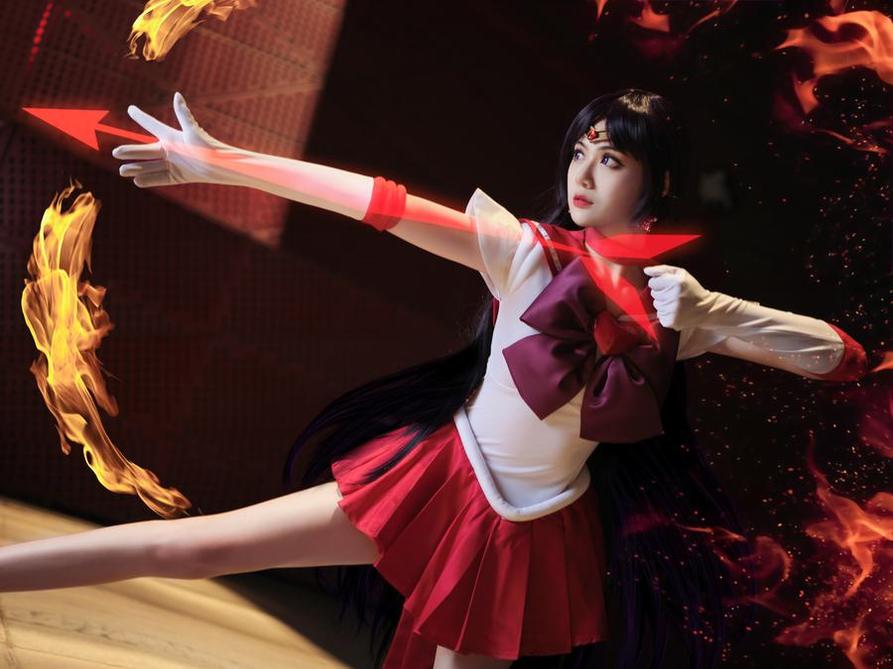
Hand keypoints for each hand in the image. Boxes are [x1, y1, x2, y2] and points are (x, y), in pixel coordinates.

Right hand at [112, 91, 235, 186]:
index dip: (141, 117)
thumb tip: (177, 95)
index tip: (131, 108)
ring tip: (122, 171)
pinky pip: (160, 178)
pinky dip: (149, 180)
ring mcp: (173, 163)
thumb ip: (183, 115)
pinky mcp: (178, 176)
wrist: (220, 166)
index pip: (152, 125)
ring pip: (150, 166)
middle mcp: (170, 150)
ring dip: (136, 168)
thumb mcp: (193, 131)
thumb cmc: (208, 146)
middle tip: (115, 152)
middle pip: (146, 151)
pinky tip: (137, 181)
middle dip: (130, 152)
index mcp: (172, 136)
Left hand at [642, 264, 714, 329]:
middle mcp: (672, 297)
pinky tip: (675, 311)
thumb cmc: (692, 289)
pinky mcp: (670, 321)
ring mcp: (671, 310)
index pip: (652, 282)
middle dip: (662, 293)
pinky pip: (659, 314)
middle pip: (653, 293)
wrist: (706, 309)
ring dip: (663, 303)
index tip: (669, 285)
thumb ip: (662, 270)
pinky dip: (665, 313)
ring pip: (656, 304)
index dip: (660, 283)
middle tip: (674, 294)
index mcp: (675, 283)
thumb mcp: (681, 274)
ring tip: (676, 303)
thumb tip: (646, 270)